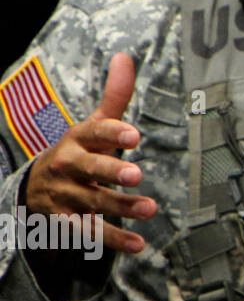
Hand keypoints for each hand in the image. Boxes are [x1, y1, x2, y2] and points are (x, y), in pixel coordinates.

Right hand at [24, 52, 155, 254]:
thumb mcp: (94, 124)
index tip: (134, 135)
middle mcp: (68, 165)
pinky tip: (137, 244)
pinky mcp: (64, 221)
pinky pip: (88, 232)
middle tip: (136, 174)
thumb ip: (115, 96)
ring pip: (93, 201)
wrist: (36, 186)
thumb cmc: (80, 150)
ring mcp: (65, 194)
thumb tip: (126, 56)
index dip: (113, 133)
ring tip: (150, 209)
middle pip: (90, 168)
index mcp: (79, 138)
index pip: (96, 132)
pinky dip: (113, 239)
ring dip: (121, 206)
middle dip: (111, 171)